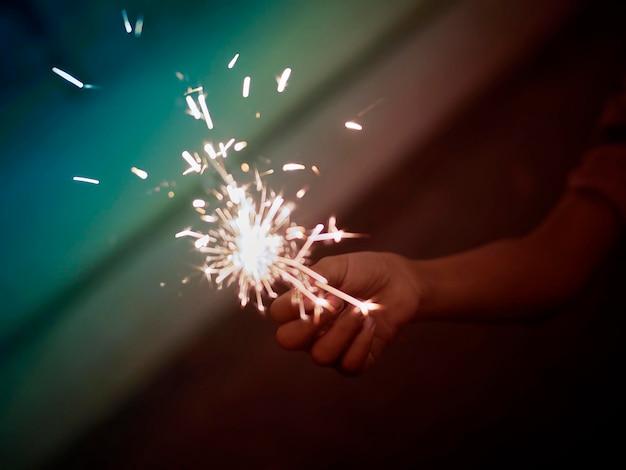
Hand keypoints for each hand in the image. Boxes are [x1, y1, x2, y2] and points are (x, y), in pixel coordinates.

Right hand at [269, 251, 419, 374]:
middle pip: (288, 341)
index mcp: (301, 305)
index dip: (291, 307)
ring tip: (361, 310)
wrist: (399, 282)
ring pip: (321, 355)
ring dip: (343, 330)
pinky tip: (371, 324)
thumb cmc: (364, 271)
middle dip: (311, 324)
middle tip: (335, 304)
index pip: (278, 315)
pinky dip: (362, 343)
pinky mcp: (355, 361)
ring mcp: (331, 347)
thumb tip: (301, 300)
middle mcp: (310, 330)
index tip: (317, 292)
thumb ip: (314, 280)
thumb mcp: (337, 267)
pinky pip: (348, 365)